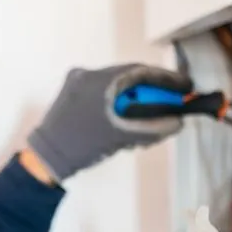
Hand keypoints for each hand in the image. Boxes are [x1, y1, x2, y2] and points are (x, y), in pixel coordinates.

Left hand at [26, 63, 192, 181]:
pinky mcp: (71, 95)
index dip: (166, 80)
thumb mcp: (122, 137)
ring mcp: (76, 84)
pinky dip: (117, 107)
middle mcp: (86, 74)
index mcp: (98, 79)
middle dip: (150, 96)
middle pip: (129, 80)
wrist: (45, 159)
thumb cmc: (83, 145)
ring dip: (134, 105)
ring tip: (146, 127)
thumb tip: (178, 123)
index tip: (185, 87)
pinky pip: (103, 95)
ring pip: (116, 89)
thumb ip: (153, 128)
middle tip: (169, 109)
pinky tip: (126, 126)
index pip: (140, 71)